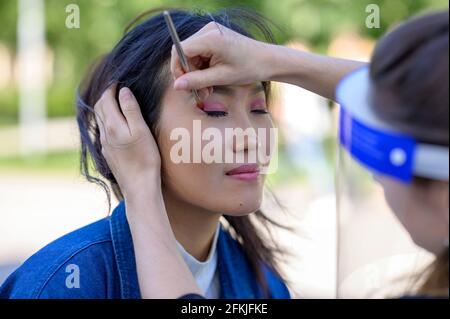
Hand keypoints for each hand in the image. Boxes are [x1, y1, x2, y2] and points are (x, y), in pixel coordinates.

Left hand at [94, 84, 160, 198]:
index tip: (118, 81)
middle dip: (105, 96)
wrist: (139, 186)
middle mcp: (105, 134)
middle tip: (116, 89)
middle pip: (98, 109)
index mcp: (112, 126)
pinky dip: (106, 121)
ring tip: (114, 103)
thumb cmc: (145, 158)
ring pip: (99, 121)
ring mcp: (105, 146)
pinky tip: (115, 124)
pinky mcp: (108, 155)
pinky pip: (102, 132)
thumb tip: (123, 91)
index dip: (111, 88)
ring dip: (104, 108)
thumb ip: (131, 110)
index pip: (105, 100)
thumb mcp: (141, 131)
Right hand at [170, 22, 270, 91]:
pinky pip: (198, 53)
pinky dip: (201, 68)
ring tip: (207, 90)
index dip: (178, 69)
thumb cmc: (248, 68)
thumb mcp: (221, 78)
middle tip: (199, 93)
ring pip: (190, 55)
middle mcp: (208, 30)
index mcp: (210, 38)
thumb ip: (197, 81)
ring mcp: (210, 32)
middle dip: (188, 74)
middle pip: (183, 52)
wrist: (267, 60)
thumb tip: (176, 86)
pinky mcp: (213, 36)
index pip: (179, 50)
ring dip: (195, 74)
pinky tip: (210, 80)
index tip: (185, 85)